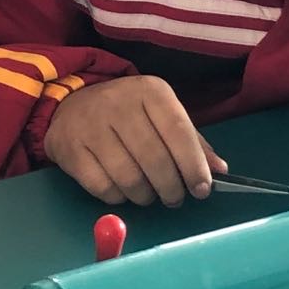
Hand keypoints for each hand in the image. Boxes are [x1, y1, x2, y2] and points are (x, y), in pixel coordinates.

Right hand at [43, 76, 226, 205]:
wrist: (71, 104)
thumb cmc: (127, 113)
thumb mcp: (161, 115)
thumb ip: (191, 141)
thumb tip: (218, 171)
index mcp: (149, 90)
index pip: (178, 130)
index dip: (193, 165)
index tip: (202, 189)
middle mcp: (118, 103)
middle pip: (154, 159)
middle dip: (171, 188)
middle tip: (175, 197)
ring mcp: (90, 126)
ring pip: (129, 179)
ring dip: (145, 195)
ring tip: (149, 193)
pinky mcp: (70, 149)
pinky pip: (103, 188)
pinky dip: (118, 197)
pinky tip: (122, 188)